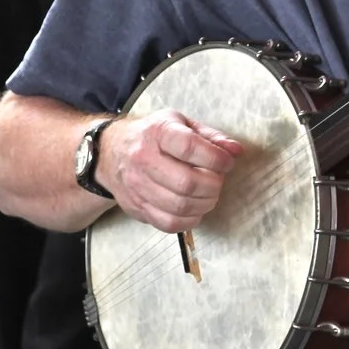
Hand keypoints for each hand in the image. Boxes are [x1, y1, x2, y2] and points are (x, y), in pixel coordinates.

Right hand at [101, 110, 240, 233]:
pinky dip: (190, 220)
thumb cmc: (154, 136)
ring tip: (209, 194)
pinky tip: (195, 209)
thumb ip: (211, 137)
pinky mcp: (137, 207)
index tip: (227, 162)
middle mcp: (143, 159)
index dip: (216, 158)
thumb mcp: (181, 124)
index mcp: (158, 132)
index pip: (189, 147)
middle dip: (213, 185)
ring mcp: (138, 186)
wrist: (112, 153)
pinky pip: (169, 223)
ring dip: (205, 203)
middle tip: (218, 180)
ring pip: (179, 206)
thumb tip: (237, 151)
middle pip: (186, 182)